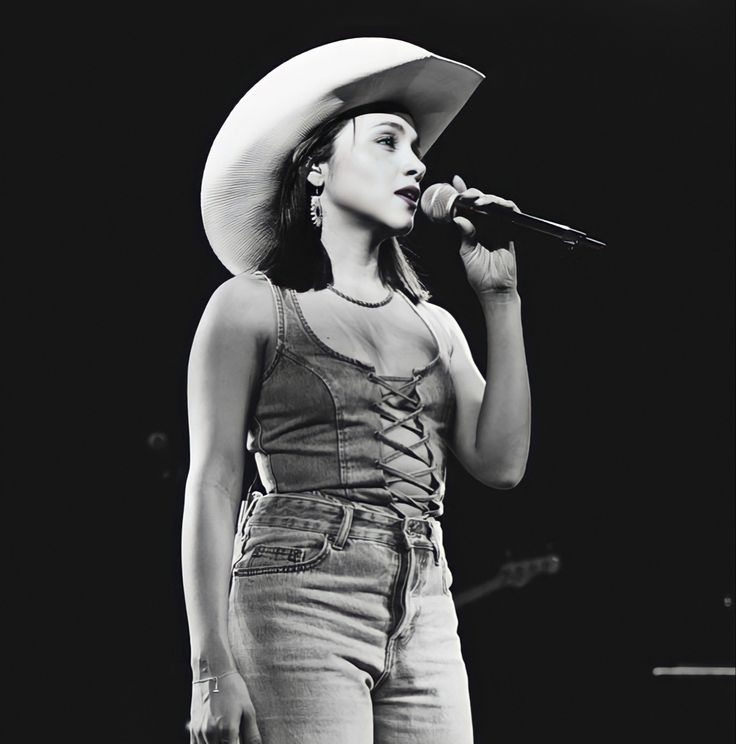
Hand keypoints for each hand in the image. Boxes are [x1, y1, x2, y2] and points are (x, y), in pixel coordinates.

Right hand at [188, 671, 260, 743]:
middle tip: (233, 739)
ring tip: (225, 737)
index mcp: (227, 731)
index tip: (239, 742)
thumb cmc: (233, 689)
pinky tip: (214, 740)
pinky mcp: (193, 729)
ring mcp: (200, 732)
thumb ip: (252, 735)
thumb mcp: (248, 710)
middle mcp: (211, 734)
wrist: (213, 672)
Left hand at [451, 174, 519, 296]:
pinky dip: (504, 204)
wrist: (496, 288)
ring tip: (477, 201)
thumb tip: (458, 217)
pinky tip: (493, 205)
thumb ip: (465, 235)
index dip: (461, 194)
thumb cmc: (480, 275)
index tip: (454, 181)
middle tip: (465, 194)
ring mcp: (498, 226)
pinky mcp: (511, 229)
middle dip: (472, 194)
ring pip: (494, 203)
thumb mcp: (467, 254)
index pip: (466, 208)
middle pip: (480, 201)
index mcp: (472, 229)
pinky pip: (511, 211)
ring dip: (486, 198)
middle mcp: (485, 225)